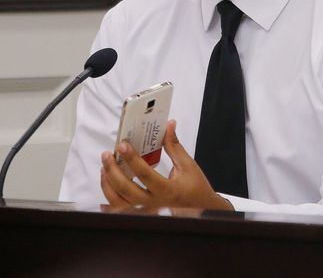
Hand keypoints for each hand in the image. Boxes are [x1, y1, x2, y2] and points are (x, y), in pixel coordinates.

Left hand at [100, 120, 233, 211]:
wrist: (201, 208)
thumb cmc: (195, 186)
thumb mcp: (187, 164)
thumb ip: (174, 145)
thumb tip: (169, 125)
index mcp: (168, 190)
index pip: (145, 174)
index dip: (132, 159)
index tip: (123, 145)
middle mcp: (155, 203)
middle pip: (127, 190)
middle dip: (113, 171)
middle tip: (107, 155)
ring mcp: (146, 211)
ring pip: (119, 202)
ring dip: (108, 184)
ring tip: (104, 167)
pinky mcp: (141, 214)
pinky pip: (120, 210)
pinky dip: (109, 199)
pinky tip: (106, 185)